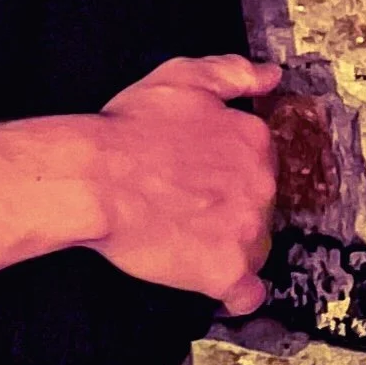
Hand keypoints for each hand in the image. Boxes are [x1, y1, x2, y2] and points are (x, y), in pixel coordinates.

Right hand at [87, 54, 281, 316]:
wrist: (95, 178)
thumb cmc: (128, 129)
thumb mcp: (180, 77)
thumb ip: (232, 72)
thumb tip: (270, 76)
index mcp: (252, 139)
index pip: (260, 161)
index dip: (230, 168)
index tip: (206, 174)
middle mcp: (260, 186)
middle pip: (261, 205)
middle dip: (231, 206)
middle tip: (189, 203)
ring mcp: (247, 231)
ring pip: (254, 246)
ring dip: (230, 244)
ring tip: (188, 235)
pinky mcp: (227, 271)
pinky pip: (246, 293)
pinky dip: (235, 292)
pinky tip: (215, 282)